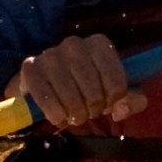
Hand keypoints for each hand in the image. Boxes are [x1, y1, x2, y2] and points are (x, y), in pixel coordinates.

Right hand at [15, 32, 139, 128]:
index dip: (113, 101)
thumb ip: (131, 101)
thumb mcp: (114, 92)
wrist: (47, 83)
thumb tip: (120, 110)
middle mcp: (75, 44)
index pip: (117, 83)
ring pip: (72, 99)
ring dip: (75, 116)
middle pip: (94, 94)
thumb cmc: (86, 86)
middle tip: (87, 111)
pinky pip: (48, 101)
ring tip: (73, 114)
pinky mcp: (31, 68)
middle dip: (93, 111)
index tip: (107, 103)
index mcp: (100, 44)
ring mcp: (51, 54)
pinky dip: (56, 115)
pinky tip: (59, 117)